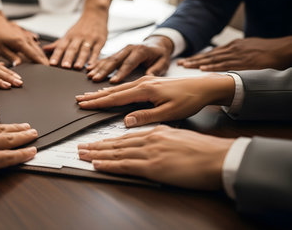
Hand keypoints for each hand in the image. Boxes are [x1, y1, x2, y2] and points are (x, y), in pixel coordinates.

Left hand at [0, 11, 47, 65]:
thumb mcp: (1, 49)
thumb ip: (12, 57)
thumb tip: (19, 65)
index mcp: (20, 43)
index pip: (34, 55)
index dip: (41, 62)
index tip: (47, 67)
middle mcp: (26, 38)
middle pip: (39, 51)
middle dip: (44, 59)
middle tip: (50, 67)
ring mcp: (26, 35)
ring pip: (38, 47)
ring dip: (42, 54)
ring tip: (46, 62)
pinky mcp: (25, 34)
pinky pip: (34, 42)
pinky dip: (38, 48)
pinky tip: (40, 52)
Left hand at [44, 0, 110, 68]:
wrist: (95, 13)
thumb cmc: (81, 27)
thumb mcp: (68, 34)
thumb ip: (57, 44)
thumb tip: (44, 50)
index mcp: (69, 36)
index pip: (61, 47)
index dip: (56, 55)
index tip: (52, 64)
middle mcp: (78, 37)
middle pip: (72, 48)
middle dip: (68, 58)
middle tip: (65, 67)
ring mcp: (90, 39)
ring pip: (84, 50)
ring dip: (81, 59)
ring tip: (77, 67)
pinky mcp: (100, 41)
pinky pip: (97, 50)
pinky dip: (94, 58)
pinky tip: (92, 64)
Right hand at [76, 74, 233, 126]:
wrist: (205, 86)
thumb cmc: (190, 100)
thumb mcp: (169, 113)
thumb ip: (146, 116)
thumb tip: (126, 120)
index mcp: (146, 89)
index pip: (116, 97)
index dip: (98, 102)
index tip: (84, 105)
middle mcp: (143, 82)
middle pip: (113, 90)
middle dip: (95, 96)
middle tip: (79, 99)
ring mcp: (146, 80)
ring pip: (119, 87)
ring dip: (103, 91)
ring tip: (89, 95)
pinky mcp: (150, 81)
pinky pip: (127, 85)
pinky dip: (114, 88)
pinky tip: (110, 89)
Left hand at [78, 125, 234, 189]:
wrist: (218, 157)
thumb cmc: (204, 151)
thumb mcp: (179, 138)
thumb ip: (163, 138)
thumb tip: (153, 142)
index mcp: (156, 132)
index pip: (126, 136)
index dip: (109, 140)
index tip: (97, 141)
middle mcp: (149, 139)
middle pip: (116, 142)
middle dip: (96, 145)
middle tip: (81, 146)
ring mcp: (149, 152)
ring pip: (116, 152)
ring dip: (97, 153)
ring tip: (82, 154)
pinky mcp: (152, 166)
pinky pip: (124, 165)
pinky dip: (108, 164)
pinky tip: (97, 164)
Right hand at [86, 36, 172, 82]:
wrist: (158, 43)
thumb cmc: (161, 55)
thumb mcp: (164, 62)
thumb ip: (157, 69)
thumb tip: (149, 76)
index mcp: (141, 51)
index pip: (129, 63)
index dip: (120, 73)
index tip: (112, 82)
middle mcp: (130, 48)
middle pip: (115, 60)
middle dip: (103, 70)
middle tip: (95, 79)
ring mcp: (123, 50)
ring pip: (109, 59)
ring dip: (98, 68)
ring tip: (90, 76)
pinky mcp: (119, 52)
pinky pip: (107, 58)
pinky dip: (98, 64)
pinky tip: (90, 69)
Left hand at [178, 37, 291, 70]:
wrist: (281, 50)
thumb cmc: (267, 51)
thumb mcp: (248, 48)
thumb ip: (236, 54)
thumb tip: (225, 62)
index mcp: (233, 46)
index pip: (211, 53)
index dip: (198, 57)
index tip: (186, 60)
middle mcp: (232, 49)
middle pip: (209, 55)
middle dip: (193, 60)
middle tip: (180, 63)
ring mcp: (237, 55)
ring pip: (214, 59)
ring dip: (199, 63)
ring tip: (186, 66)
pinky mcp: (243, 62)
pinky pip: (225, 64)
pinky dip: (213, 66)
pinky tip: (203, 68)